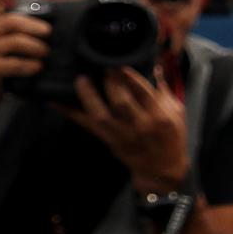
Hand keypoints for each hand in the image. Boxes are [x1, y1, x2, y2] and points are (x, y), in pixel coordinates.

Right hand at [0, 0, 47, 121]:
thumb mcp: (3, 51)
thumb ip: (15, 37)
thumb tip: (47, 27)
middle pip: (9, 20)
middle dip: (34, 25)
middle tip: (49, 34)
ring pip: (12, 41)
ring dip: (35, 47)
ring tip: (45, 54)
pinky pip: (10, 63)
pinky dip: (28, 65)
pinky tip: (37, 68)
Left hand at [61, 67, 190, 192]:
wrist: (162, 168)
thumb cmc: (172, 137)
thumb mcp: (177, 112)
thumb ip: (164, 90)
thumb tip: (154, 66)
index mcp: (160, 117)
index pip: (144, 94)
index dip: (131, 79)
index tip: (121, 65)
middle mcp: (140, 126)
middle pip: (121, 103)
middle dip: (110, 83)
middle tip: (102, 67)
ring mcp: (122, 135)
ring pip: (102, 114)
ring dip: (89, 95)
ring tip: (82, 79)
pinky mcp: (108, 140)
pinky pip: (87, 125)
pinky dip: (70, 113)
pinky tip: (55, 102)